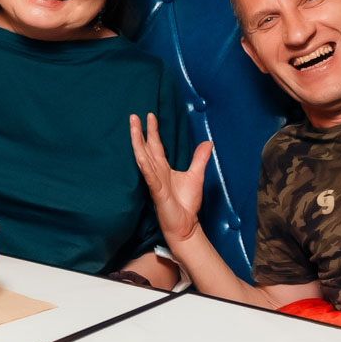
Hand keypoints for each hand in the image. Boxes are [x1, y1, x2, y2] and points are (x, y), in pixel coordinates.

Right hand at [129, 112, 211, 246]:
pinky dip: (144, 165)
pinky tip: (139, 155)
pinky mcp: (157, 191)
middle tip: (134, 115)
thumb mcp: (196, 176)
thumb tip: (208, 142)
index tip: (149, 116)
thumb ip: (200, 159)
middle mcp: (156, 172)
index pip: (155, 146)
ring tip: (132, 128)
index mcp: (163, 169)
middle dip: (139, 132)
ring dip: (137, 143)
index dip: (152, 131)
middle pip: (146, 148)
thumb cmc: (187, 204)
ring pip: (143, 158)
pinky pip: (149, 176)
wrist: (186, 226)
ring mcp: (154, 181)